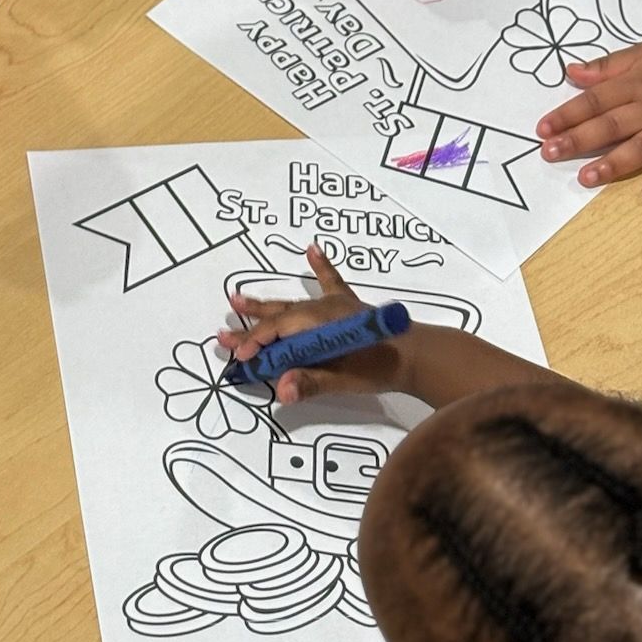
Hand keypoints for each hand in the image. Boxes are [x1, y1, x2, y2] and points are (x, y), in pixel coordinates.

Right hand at [217, 245, 406, 405]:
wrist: (418, 355)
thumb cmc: (380, 368)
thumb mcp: (343, 379)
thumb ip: (311, 383)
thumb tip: (281, 391)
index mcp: (316, 325)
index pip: (276, 333)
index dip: (255, 345)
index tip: (239, 358)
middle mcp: (320, 310)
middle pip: (277, 320)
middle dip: (249, 328)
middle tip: (223, 335)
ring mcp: (334, 306)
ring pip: (292, 306)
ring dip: (265, 306)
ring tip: (238, 299)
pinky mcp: (349, 307)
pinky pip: (331, 283)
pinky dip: (321, 267)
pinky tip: (312, 250)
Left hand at [538, 30, 641, 198]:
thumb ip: (609, 65)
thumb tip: (572, 72)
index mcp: (637, 83)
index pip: (595, 100)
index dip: (567, 114)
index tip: (542, 129)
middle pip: (612, 125)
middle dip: (579, 140)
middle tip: (550, 154)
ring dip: (614, 164)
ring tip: (587, 178)